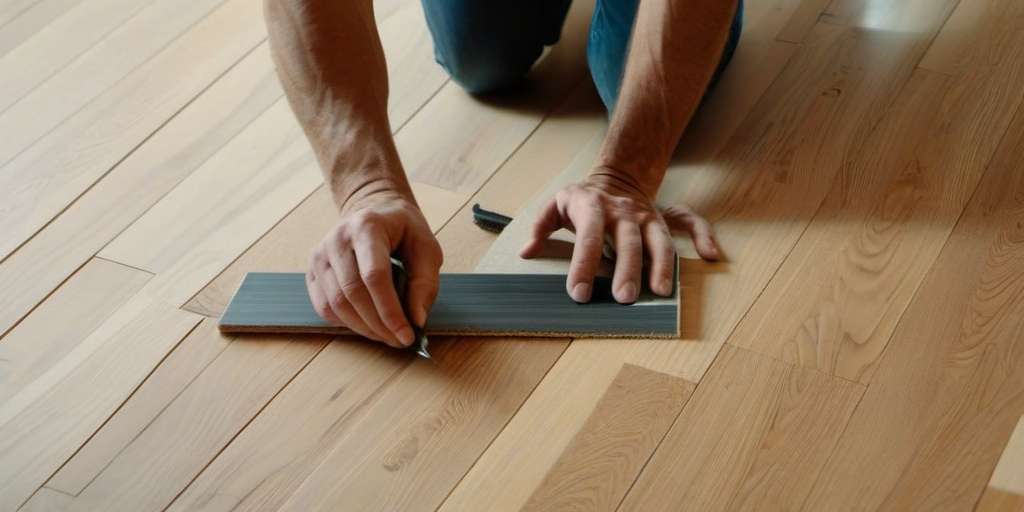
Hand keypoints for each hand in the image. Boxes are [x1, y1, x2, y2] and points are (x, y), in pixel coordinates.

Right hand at [306, 187, 441, 347]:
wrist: (375, 211)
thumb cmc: (403, 231)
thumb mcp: (426, 248)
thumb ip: (424, 283)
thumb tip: (417, 320)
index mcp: (367, 226)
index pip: (374, 275)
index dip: (390, 310)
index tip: (407, 335)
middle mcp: (337, 238)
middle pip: (353, 292)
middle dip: (378, 324)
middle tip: (399, 340)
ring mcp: (320, 254)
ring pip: (336, 303)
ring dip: (363, 328)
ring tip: (386, 335)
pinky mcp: (313, 270)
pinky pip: (324, 307)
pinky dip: (346, 323)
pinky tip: (367, 325)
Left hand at [519, 169, 718, 303]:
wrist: (616, 176)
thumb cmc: (582, 200)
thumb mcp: (557, 205)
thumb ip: (541, 226)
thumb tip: (526, 252)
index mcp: (592, 207)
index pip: (586, 237)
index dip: (582, 265)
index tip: (578, 294)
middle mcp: (623, 211)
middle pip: (628, 241)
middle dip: (627, 270)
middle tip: (624, 299)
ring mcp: (647, 215)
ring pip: (659, 239)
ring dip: (662, 265)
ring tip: (661, 292)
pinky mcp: (666, 218)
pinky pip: (691, 222)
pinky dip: (704, 236)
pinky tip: (712, 255)